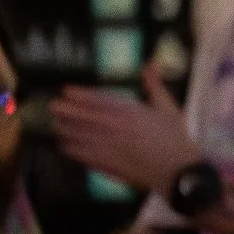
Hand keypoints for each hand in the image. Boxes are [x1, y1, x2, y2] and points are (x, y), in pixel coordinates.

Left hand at [53, 65, 199, 195]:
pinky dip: (73, 150)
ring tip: (56, 125)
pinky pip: (85, 155)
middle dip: (67, 111)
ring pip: (81, 136)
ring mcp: (109, 147)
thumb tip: (153, 62)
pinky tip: (66, 146)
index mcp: (129, 113)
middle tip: (53, 106)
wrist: (179, 170)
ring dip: (66, 129)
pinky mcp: (109, 164)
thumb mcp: (168, 107)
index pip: (98, 100)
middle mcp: (115, 128)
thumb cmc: (176, 139)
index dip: (80, 95)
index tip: (67, 91)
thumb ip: (155, 85)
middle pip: (84, 117)